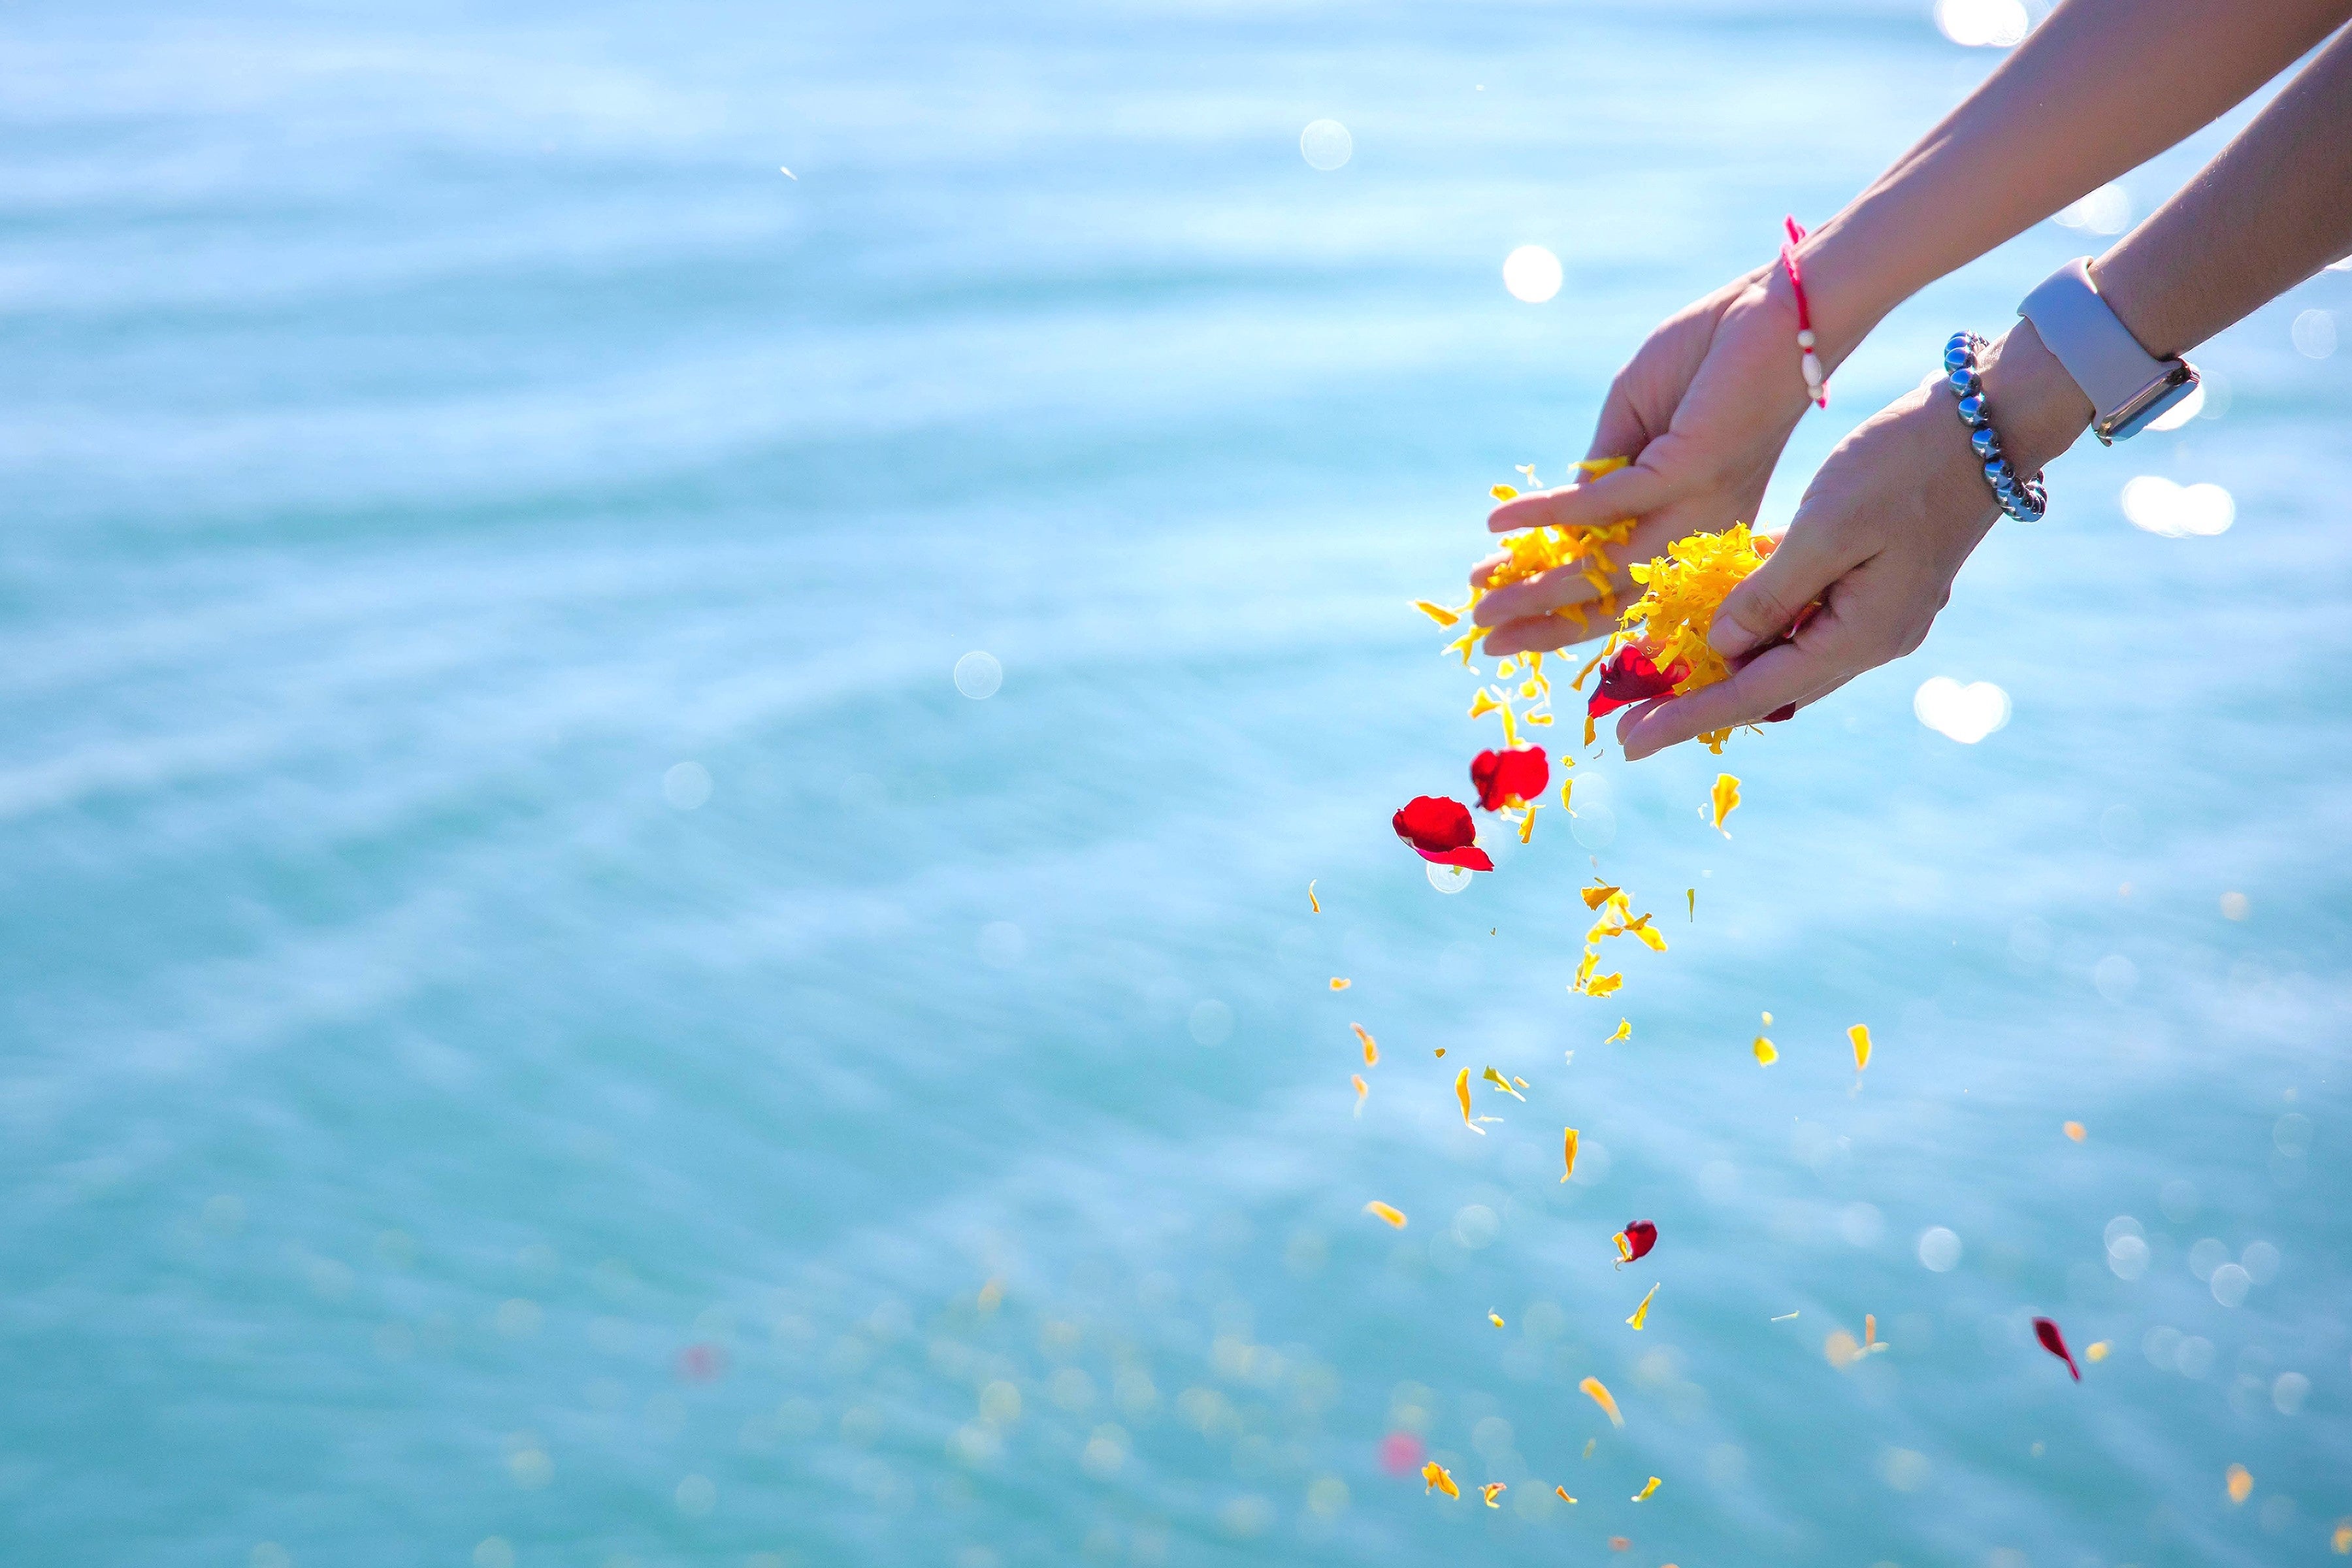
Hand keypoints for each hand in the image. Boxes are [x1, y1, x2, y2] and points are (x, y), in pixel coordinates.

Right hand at [1471, 264, 1817, 656]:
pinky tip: (1501, 524)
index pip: (1620, 587)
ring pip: (1605, 567)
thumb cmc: (1711, 361)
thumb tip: (1555, 524)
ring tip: (1480, 590)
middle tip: (1480, 627)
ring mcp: (1697, 507)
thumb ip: (1601, 476)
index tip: (1500, 615)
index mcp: (1694, 527)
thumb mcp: (1638, 426)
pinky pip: (1602, 506)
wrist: (1778, 312)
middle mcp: (1700, 533)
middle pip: (1610, 596)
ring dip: (1536, 582)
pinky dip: (1546, 514)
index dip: (1557, 607)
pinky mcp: (1689, 471)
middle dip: (1540, 615)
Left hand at [1613, 322, 2090, 759]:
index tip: (1629, 742)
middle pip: (1766, 688)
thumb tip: (1718, 649)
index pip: (1755, 694)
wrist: (1984, 424)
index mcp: (1862, 636)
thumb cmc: (1903, 466)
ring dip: (1722, 666)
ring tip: (1657, 672)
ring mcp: (1875, 617)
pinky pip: (1800, 621)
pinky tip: (1710, 617)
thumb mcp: (1826, 527)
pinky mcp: (1872, 588)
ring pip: (1781, 657)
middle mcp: (1870, 641)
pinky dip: (1755, 624)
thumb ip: (1768, 595)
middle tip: (1627, 719)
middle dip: (1696, 702)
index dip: (1686, 718)